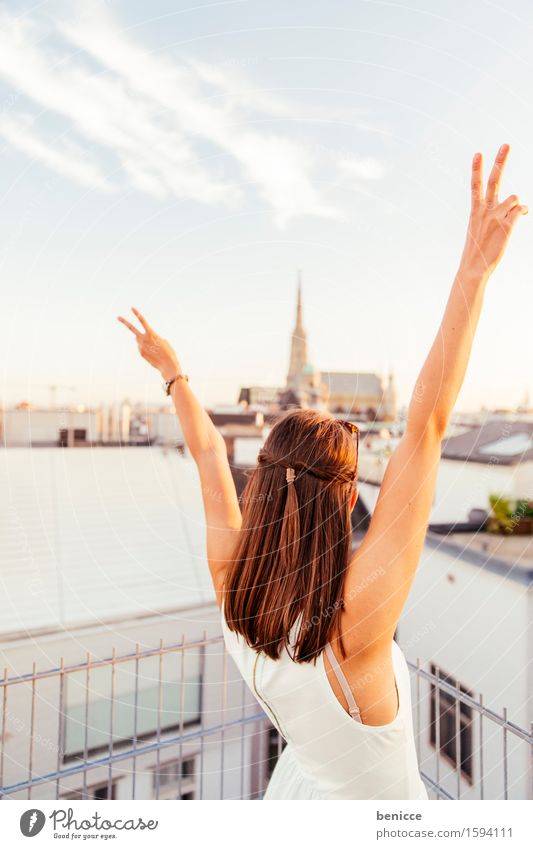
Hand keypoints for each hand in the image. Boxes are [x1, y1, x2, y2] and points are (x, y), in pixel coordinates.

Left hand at [117, 307, 180, 380]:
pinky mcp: (140, 353)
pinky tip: (153, 353)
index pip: (143, 321)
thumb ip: (152, 337)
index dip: (137, 314)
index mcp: (151, 333)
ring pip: (139, 340)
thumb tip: (141, 339)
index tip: (132, 308)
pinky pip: (141, 347)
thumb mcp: (162, 341)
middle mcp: (144, 339)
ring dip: (144, 341)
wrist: (167, 364)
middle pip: (132, 328)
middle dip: (125, 322)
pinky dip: (146, 348)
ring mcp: (140, 346)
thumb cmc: (168, 352)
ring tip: (154, 348)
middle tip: (117, 317)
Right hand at [460, 144, 526, 278]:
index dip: (476, 169)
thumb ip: (496, 214)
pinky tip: (520, 216)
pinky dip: (522, 211)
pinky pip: (520, 210)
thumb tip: (519, 206)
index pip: (475, 185)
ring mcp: (496, 217)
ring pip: (514, 198)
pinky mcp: (507, 225)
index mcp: (475, 210)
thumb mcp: (481, 229)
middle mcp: (485, 210)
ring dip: (516, 205)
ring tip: (512, 215)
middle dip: (500, 162)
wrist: (474, 266)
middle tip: (506, 145)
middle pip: (493, 181)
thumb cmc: (478, 249)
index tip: (478, 153)